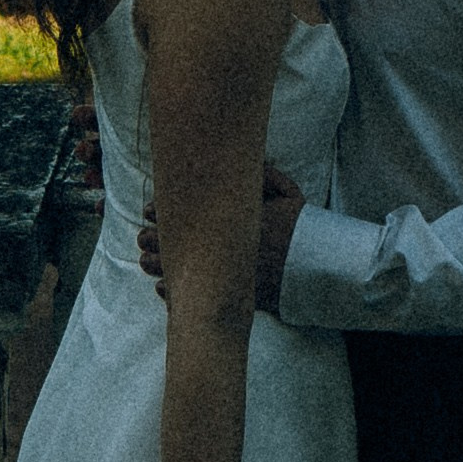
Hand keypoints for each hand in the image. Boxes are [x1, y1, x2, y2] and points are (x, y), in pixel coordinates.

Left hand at [140, 164, 303, 304]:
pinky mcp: (226, 297)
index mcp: (229, 220)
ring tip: (144, 260)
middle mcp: (221, 247)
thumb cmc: (302, 231)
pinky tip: (161, 287)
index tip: (150, 210)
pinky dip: (172, 293)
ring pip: (175, 272)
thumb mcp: (290, 195)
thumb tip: (248, 162)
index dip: (161, 210)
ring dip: (155, 266)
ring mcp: (223, 275)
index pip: (183, 213)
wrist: (320, 269)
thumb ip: (266, 177)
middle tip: (142, 235)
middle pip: (172, 242)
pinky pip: (191, 299)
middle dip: (152, 237)